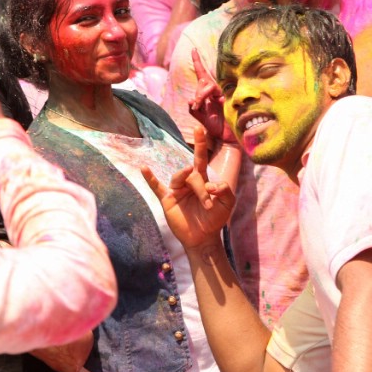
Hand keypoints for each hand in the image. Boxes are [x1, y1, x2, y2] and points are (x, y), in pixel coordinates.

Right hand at [141, 128, 234, 249]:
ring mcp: (177, 190)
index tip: (200, 133)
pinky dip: (150, 178)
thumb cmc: (215, 219)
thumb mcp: (227, 204)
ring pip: (180, 178)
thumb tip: (214, 184)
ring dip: (193, 188)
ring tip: (204, 201)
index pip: (199, 157)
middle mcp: (188, 182)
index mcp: (201, 179)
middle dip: (202, 187)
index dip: (200, 143)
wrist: (203, 238)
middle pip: (193, 172)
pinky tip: (144, 168)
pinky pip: (156, 187)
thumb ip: (226, 191)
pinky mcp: (168, 199)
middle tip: (210, 202)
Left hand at [187, 49, 234, 142]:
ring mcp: (225, 94)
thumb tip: (190, 99)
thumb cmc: (215, 127)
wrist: (226, 138)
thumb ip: (194, 110)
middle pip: (204, 80)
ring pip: (209, 86)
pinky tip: (212, 105)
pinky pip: (216, 94)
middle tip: (197, 106)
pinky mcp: (230, 99)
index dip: (198, 62)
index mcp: (210, 94)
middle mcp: (217, 91)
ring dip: (202, 95)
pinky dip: (209, 99)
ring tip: (200, 107)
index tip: (193, 49)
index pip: (202, 75)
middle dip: (198, 91)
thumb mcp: (201, 119)